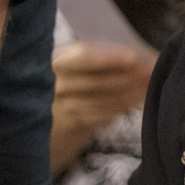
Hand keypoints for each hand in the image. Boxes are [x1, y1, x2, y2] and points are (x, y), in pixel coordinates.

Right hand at [51, 43, 154, 172]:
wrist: (31, 127)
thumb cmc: (62, 89)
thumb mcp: (70, 70)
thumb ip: (96, 61)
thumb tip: (136, 56)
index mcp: (54, 61)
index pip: (84, 57)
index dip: (110, 58)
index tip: (134, 57)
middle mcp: (53, 83)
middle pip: (99, 79)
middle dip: (131, 76)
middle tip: (153, 71)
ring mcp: (59, 106)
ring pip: (104, 98)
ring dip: (132, 92)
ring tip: (151, 85)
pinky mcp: (69, 124)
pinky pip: (102, 114)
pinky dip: (123, 107)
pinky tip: (138, 102)